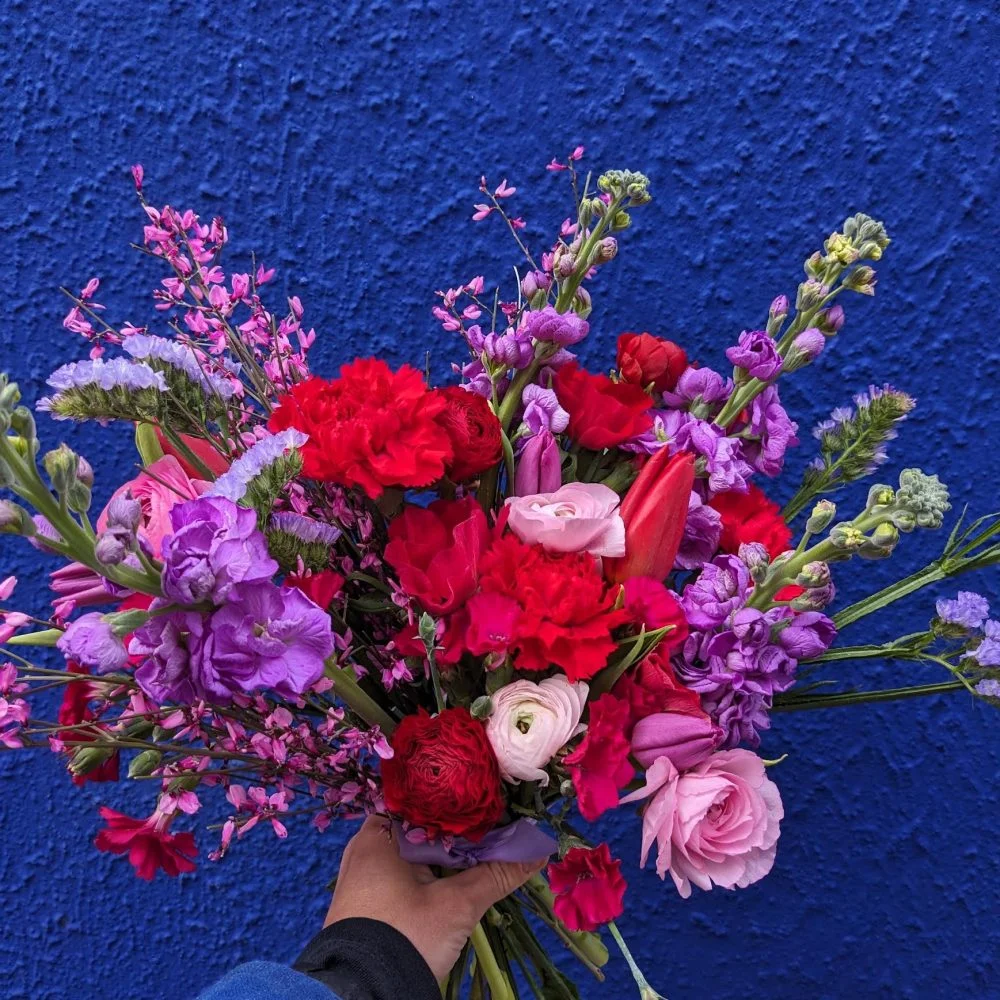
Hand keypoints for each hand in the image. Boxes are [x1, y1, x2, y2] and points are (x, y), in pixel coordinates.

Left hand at [324, 816, 546, 980]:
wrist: (364, 996)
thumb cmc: (406, 937)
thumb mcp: (456, 905)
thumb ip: (496, 875)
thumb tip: (538, 851)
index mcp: (377, 836)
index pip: (421, 800)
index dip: (456, 801)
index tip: (487, 803)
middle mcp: (365, 851)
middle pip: (419, 828)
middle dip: (455, 832)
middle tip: (491, 828)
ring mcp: (364, 879)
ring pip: (413, 854)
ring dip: (444, 856)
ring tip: (481, 851)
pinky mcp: (369, 904)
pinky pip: (402, 876)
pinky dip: (429, 875)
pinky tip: (454, 880)